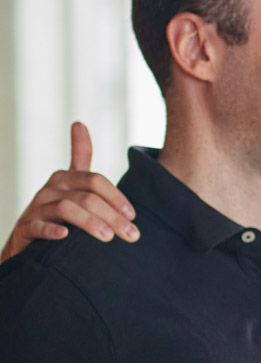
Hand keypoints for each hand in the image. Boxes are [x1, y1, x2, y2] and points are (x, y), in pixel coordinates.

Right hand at [1, 123, 136, 261]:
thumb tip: (78, 123)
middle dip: (112, 215)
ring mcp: (36, 207)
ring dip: (90, 222)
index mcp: (66, 178)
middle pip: (87, 196)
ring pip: (66, 208)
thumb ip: (79, 157)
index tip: (132, 215)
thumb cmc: (57, 211)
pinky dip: (51, 230)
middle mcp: (50, 189)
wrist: (27, 239)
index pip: (95, 180)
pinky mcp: (25, 226)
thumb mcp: (71, 185)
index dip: (116, 196)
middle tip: (132, 235)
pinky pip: (38, 226)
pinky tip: (65, 235)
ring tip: (108, 237)